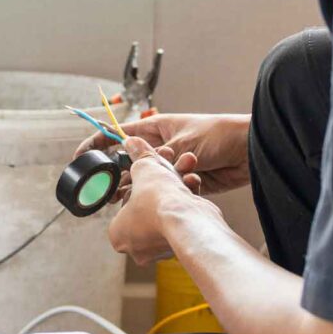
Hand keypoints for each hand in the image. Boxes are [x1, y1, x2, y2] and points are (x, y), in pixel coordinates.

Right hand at [75, 113, 250, 195]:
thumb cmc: (220, 135)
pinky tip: (157, 202)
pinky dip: (160, 197)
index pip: (118, 133)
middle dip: (114, 178)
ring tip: (122, 204)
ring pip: (143, 181)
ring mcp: (170, 166)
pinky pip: (162, 192)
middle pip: (126, 163)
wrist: (251, 152)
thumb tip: (130, 156)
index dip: (97, 143)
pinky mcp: (182, 183)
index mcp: (155, 129)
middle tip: (103, 194)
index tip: (81, 156)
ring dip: (135, 191)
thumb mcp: (183, 142)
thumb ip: (156, 154)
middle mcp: (159, 148)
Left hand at [108, 137, 221, 264]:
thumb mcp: (143, 169)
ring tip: (183, 169)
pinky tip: (191, 183)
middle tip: (165, 166)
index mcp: (117, 234)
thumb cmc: (158, 201)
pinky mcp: (184, 244)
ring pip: (166, 210)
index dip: (136, 184)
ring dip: (175, 187)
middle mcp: (137, 248)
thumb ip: (138, 155)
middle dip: (158, 183)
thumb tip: (131, 141)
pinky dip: (186, 200)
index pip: (124, 204)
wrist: (188, 220)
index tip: (145, 173)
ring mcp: (161, 248)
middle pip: (146, 206)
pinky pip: (181, 218)